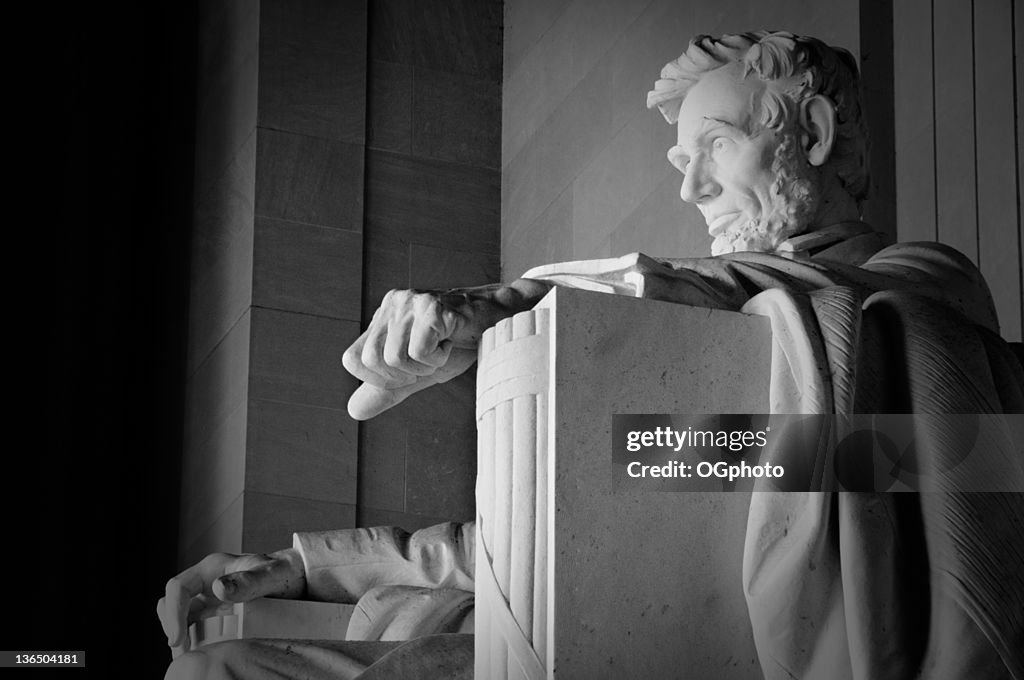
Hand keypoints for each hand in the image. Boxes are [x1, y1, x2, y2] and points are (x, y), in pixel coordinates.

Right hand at [157, 548, 304, 656]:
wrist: (298, 579)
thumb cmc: (285, 572)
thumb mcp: (271, 575)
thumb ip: (248, 581)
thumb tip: (218, 588)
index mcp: (212, 568)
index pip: (178, 587)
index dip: (173, 612)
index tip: (177, 638)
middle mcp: (206, 583)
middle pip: (171, 602)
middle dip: (171, 626)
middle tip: (182, 652)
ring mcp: (209, 599)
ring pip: (180, 617)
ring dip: (179, 637)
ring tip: (189, 657)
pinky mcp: (216, 614)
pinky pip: (195, 628)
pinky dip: (193, 642)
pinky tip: (202, 655)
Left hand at [342, 289, 483, 419]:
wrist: (501, 325)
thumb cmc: (461, 345)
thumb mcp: (418, 372)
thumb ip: (387, 390)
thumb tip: (353, 411)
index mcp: (383, 317)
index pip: (352, 359)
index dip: (378, 379)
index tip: (409, 372)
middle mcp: (392, 304)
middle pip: (370, 361)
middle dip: (403, 375)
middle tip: (429, 362)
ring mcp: (410, 302)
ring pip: (394, 358)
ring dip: (423, 367)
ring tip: (441, 350)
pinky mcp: (431, 307)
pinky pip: (418, 351)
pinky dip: (438, 359)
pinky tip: (450, 343)